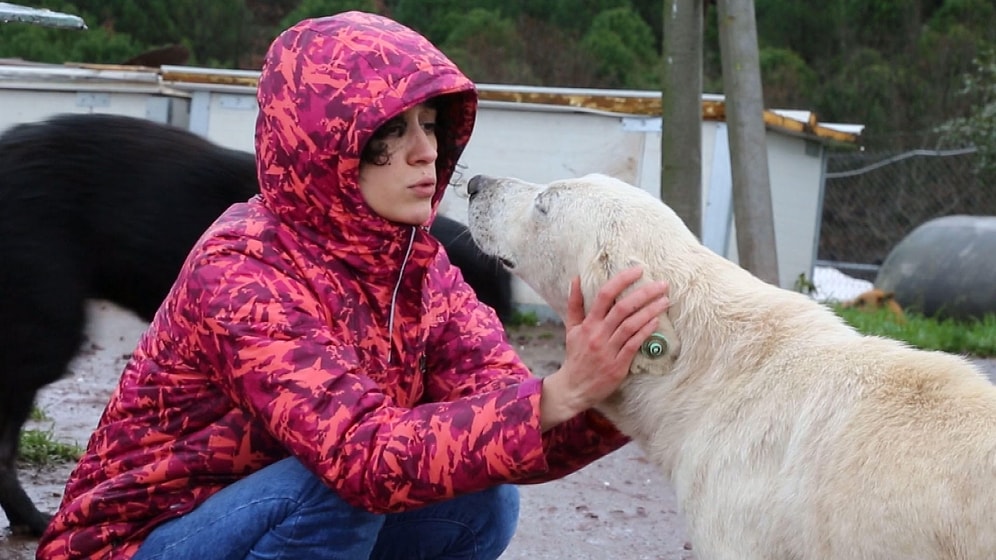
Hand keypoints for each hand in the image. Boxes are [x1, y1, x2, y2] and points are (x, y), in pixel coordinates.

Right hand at [539, 266, 669, 430]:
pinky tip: (656, 321)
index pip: (604, 295)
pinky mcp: (618, 365)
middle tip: (662, 284)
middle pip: (623, 308)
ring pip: (631, 325)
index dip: (622, 280)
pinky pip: (634, 344)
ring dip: (650, 311)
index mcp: (588, 324)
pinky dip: (646, 331)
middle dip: (644, 293)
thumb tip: (576, 278)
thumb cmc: (575, 355)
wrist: (574, 387)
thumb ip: (575, 303)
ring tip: (665, 300)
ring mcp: (608, 350)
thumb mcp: (571, 328)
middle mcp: (598, 334)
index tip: (638, 270)